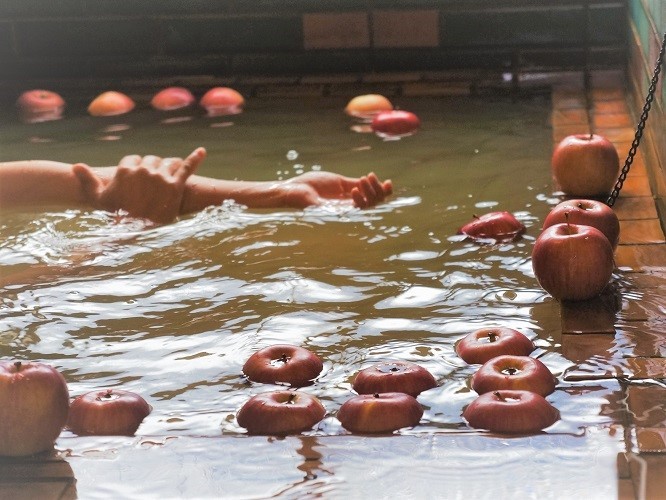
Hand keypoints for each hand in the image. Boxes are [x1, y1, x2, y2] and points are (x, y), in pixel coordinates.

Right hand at [73, 148, 205, 223]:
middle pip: (151, 160)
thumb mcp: (99, 199)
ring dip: (168, 167)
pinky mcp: (177, 184)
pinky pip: (187, 167)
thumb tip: (77, 165)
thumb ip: (88, 181)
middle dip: (151, 168)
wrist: (137, 231)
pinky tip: (202, 152)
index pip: (133, 160)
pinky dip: (196, 158)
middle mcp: (145, 170)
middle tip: (152, 184)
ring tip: (168, 178)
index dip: (134, 169)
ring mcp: (162, 176)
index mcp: (127, 170)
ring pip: (167, 162)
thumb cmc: (117, 215)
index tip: (136, 179)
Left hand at [281, 171, 392, 208]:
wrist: (297, 189)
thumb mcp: (339, 181)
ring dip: (370, 193)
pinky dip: (358, 200)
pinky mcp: (338, 213)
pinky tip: (355, 189)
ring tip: (363, 180)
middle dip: (378, 190)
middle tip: (370, 177)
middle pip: (375, 203)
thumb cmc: (314, 184)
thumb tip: (370, 181)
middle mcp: (351, 206)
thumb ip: (355, 183)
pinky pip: (355, 210)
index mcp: (352, 198)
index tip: (389, 182)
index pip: (373, 198)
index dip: (383, 191)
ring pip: (368, 207)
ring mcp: (345, 211)